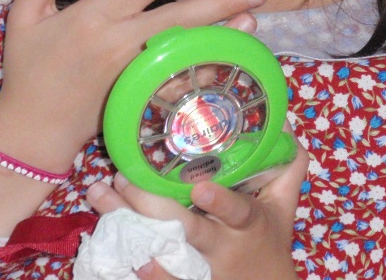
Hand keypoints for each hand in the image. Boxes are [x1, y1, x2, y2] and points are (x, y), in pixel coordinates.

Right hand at [0, 0, 266, 170]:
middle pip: (179, 18)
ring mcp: (134, 74)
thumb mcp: (24, 19)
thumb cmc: (29, 71)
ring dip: (222, 35)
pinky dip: (204, 70)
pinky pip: (179, 82)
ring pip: (186, 50)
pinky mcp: (140, 98)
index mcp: (94, 18)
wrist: (32, 131)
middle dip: (221, 2)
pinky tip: (228, 60)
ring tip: (254, 20)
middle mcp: (119, 44)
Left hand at [87, 131, 308, 279]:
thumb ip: (287, 165)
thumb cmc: (270, 239)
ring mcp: (196, 267)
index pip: (236, 212)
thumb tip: (284, 122)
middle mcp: (219, 246)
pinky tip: (104, 234)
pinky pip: (152, 273)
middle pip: (182, 229)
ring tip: (98, 196)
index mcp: (246, 223)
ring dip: (124, 224)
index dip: (219, 202)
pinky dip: (127, 255)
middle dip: (149, 204)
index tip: (199, 188)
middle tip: (121, 178)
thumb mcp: (283, 204)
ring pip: (157, 249)